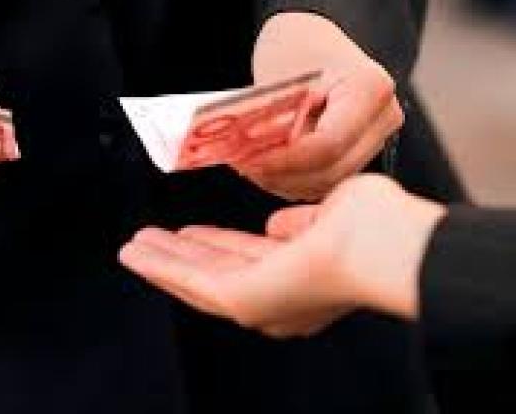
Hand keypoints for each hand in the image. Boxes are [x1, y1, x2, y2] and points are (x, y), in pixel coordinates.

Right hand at [119, 175, 445, 338]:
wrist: (381, 243)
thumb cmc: (373, 225)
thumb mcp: (330, 214)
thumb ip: (300, 223)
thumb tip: (278, 226)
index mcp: (300, 273)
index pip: (248, 259)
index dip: (215, 245)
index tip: (192, 233)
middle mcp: (277, 295)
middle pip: (215, 273)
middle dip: (181, 257)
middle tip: (150, 242)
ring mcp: (261, 301)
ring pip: (197, 282)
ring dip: (162, 263)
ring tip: (134, 246)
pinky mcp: (242, 300)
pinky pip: (190, 282)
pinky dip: (161, 268)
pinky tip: (139, 253)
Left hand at [235, 12, 403, 200]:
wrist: (313, 39)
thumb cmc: (297, 47)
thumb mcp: (280, 76)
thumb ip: (275, 119)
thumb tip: (257, 158)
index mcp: (370, 87)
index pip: (328, 143)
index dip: (287, 160)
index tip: (251, 160)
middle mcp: (384, 115)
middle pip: (332, 168)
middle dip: (283, 173)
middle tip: (244, 165)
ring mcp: (377, 137)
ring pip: (330, 181)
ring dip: (286, 181)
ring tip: (252, 166)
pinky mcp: (363, 153)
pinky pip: (328, 180)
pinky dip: (295, 181)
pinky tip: (270, 169)